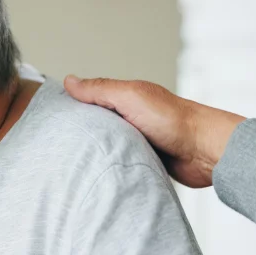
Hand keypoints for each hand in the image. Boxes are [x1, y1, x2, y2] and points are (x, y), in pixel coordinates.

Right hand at [64, 76, 244, 187]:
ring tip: (71, 163)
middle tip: (54, 145)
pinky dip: (112, 168)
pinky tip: (98, 174)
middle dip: (82, 133)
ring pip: (109, 147)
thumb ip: (101, 90)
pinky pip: (122, 164)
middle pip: (98, 126)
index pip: (92, 100)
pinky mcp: (146, 163)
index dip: (73, 106)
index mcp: (127, 99)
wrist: (205, 152)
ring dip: (98, 153)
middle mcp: (132, 119)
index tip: (51, 116)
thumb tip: (70, 81)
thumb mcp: (131, 97)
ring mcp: (139, 141)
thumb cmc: (174, 121)